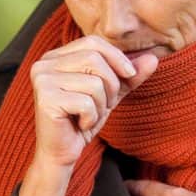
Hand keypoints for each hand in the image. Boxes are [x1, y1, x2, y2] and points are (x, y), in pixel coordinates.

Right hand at [29, 36, 157, 173]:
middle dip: (111, 85)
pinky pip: (85, 102)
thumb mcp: (110, 94)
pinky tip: (81, 124)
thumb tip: (153, 58)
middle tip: (104, 105)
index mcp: (56, 56)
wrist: (61, 153)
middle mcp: (44, 64)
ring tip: (89, 116)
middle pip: (94, 59)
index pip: (93, 42)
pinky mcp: (46, 99)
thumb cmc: (82, 120)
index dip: (116, 57)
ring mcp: (42, 80)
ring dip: (101, 105)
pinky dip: (91, 117)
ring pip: (93, 82)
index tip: (130, 76)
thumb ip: (129, 76)